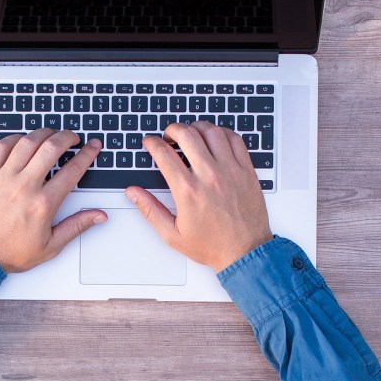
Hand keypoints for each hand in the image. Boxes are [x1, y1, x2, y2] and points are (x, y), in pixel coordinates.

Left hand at [0, 129, 105, 272]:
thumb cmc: (10, 252)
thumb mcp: (50, 246)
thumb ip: (76, 226)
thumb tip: (98, 216)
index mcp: (43, 204)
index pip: (72, 170)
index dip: (87, 154)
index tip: (92, 147)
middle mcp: (24, 186)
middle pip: (51, 147)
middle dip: (67, 136)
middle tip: (73, 137)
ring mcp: (4, 178)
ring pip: (27, 142)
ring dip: (43, 133)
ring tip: (51, 134)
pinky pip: (1, 146)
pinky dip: (14, 138)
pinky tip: (22, 140)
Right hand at [127, 122, 271, 271]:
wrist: (245, 252)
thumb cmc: (212, 245)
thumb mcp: (172, 234)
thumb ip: (150, 210)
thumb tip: (133, 193)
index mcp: (188, 191)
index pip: (163, 153)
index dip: (152, 143)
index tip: (150, 143)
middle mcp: (209, 176)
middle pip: (186, 134)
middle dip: (172, 130)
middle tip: (169, 136)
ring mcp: (230, 170)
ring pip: (211, 132)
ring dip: (197, 128)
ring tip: (191, 134)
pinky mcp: (246, 170)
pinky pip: (235, 139)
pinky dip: (222, 133)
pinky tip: (215, 139)